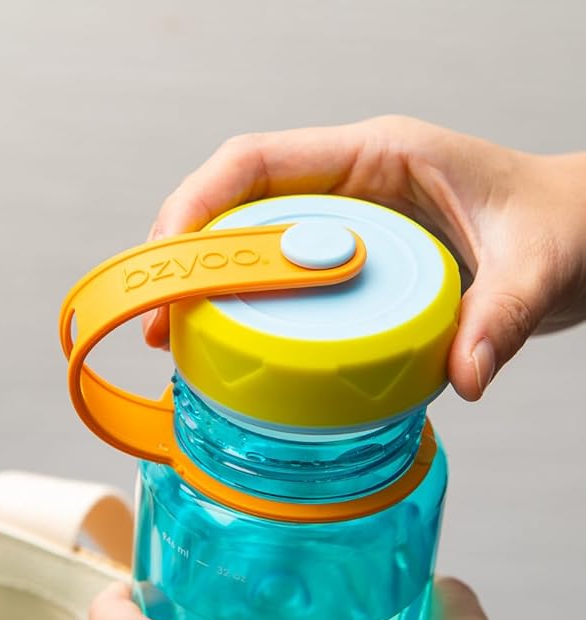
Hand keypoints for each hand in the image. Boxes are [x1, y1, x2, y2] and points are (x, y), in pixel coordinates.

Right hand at [143, 116, 585, 398]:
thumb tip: (464, 378)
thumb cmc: (556, 227)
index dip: (198, 203)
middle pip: (235, 204)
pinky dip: (245, 305)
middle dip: (186, 255)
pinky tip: (231, 344)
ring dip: (206, 283)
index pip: (258, 161)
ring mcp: (345, 226)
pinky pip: (279, 276)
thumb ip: (502, 319)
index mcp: (379, 155)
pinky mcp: (348, 264)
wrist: (574, 235)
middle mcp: (349, 186)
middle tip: (161, 318)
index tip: (168, 257)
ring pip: (249, 241)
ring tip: (177, 337)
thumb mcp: (537, 266)